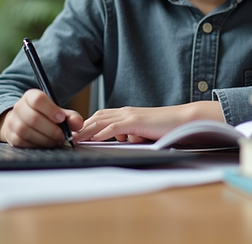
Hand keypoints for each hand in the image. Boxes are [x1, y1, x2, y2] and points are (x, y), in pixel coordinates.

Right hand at [0, 90, 83, 147]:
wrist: (24, 123)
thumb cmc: (44, 117)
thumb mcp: (58, 113)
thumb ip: (70, 117)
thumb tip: (78, 123)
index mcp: (30, 97)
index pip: (38, 99)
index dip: (51, 110)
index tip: (61, 118)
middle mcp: (19, 108)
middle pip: (33, 118)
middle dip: (52, 129)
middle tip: (62, 135)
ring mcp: (13, 123)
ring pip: (27, 131)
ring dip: (45, 139)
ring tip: (56, 140)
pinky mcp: (11, 137)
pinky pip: (24, 143)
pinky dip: (38, 145)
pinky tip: (46, 144)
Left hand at [74, 101, 223, 143]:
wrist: (184, 120)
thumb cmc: (166, 127)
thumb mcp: (144, 132)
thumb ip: (131, 134)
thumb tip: (122, 140)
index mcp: (127, 114)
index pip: (101, 117)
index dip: (86, 125)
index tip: (74, 134)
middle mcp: (125, 112)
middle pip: (96, 117)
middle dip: (80, 126)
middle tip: (66, 136)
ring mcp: (130, 115)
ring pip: (101, 121)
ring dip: (85, 130)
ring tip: (72, 139)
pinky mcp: (136, 122)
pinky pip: (114, 128)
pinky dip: (101, 133)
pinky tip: (92, 139)